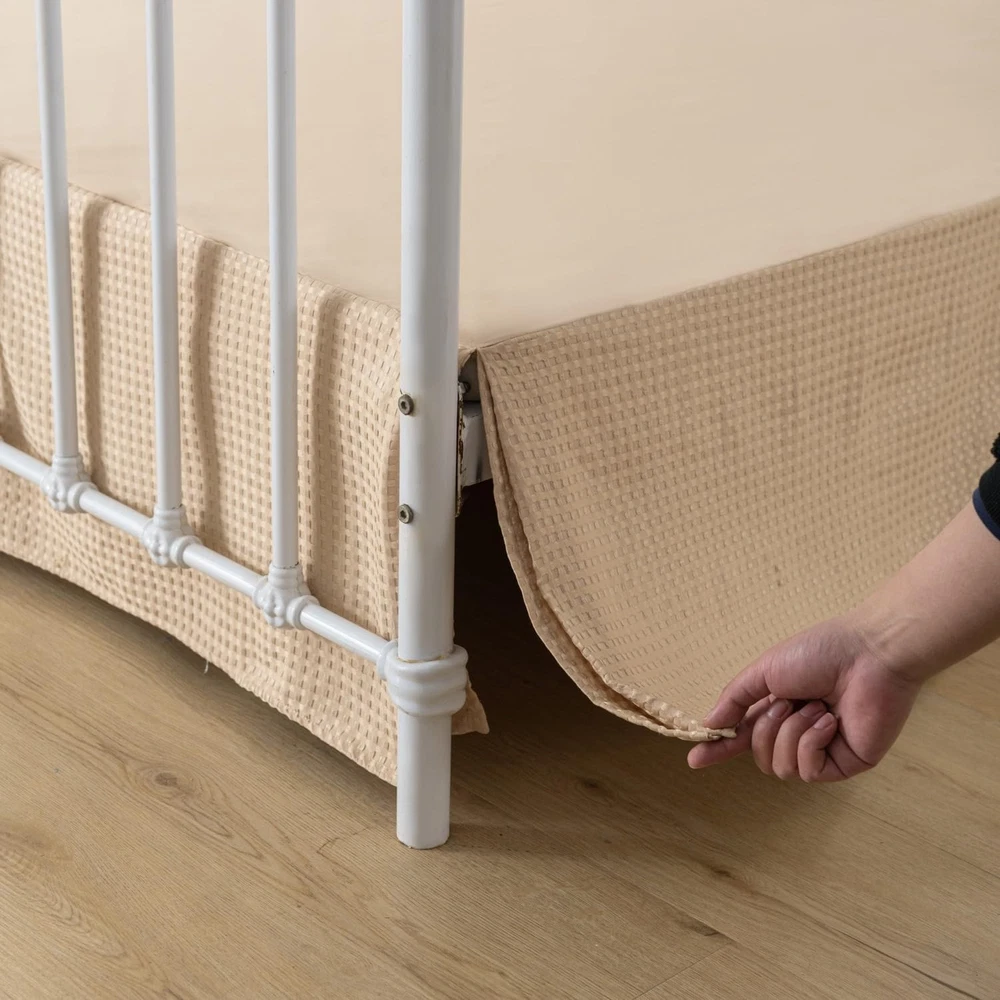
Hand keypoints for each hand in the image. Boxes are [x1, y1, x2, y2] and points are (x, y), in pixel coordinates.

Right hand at [686, 615, 922, 780]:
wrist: (868, 655)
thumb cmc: (821, 653)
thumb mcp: (765, 670)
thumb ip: (735, 698)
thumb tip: (709, 723)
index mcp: (778, 708)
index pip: (743, 736)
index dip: (719, 748)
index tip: (695, 759)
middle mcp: (798, 732)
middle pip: (759, 755)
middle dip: (764, 729)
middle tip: (785, 703)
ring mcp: (821, 750)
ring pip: (780, 767)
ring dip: (791, 732)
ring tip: (815, 707)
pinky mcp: (844, 763)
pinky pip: (808, 770)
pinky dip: (811, 742)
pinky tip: (828, 720)